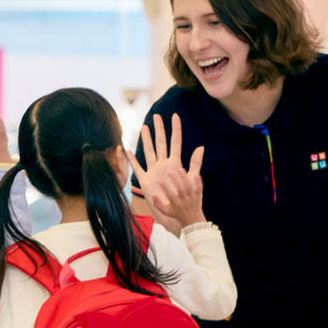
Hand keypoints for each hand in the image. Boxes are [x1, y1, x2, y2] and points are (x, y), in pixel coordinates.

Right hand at [127, 114, 205, 228]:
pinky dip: (132, 160)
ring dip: (146, 139)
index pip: (175, 141)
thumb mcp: (192, 179)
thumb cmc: (184, 197)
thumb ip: (195, 163)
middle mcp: (163, 164)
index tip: (175, 116)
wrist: (175, 211)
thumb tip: (201, 147)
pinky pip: (137, 167)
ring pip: (149, 151)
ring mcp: (153, 170)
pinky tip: (127, 150)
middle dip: (159, 129)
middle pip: (160, 142)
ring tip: (144, 127)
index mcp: (174, 163)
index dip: (176, 129)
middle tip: (157, 116)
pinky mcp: (145, 180)